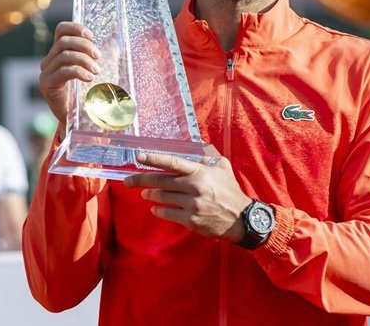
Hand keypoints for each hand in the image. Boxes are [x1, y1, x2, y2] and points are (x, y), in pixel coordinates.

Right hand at [37, 22, 100, 136]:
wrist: (80, 119)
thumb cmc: (89, 93)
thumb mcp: (96, 67)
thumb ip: (101, 52)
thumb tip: (114, 35)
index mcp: (59, 53)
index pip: (61, 30)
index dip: (76, 28)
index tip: (91, 36)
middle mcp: (49, 61)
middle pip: (63, 41)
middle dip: (84, 46)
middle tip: (98, 57)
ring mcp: (46, 73)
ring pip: (64, 55)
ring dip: (84, 60)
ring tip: (96, 70)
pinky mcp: (47, 85)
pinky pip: (63, 71)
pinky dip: (79, 71)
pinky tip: (89, 78)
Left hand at [123, 149, 251, 242]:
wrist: (242, 219)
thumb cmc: (230, 191)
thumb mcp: (223, 168)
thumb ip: (208, 158)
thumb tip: (197, 151)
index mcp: (200, 172)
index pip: (173, 163)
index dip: (154, 159)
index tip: (139, 157)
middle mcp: (195, 187)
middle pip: (161, 181)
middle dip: (141, 180)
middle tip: (127, 181)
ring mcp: (192, 204)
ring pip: (163, 198)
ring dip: (151, 195)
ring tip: (145, 193)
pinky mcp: (191, 220)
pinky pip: (169, 214)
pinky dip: (159, 211)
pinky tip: (155, 209)